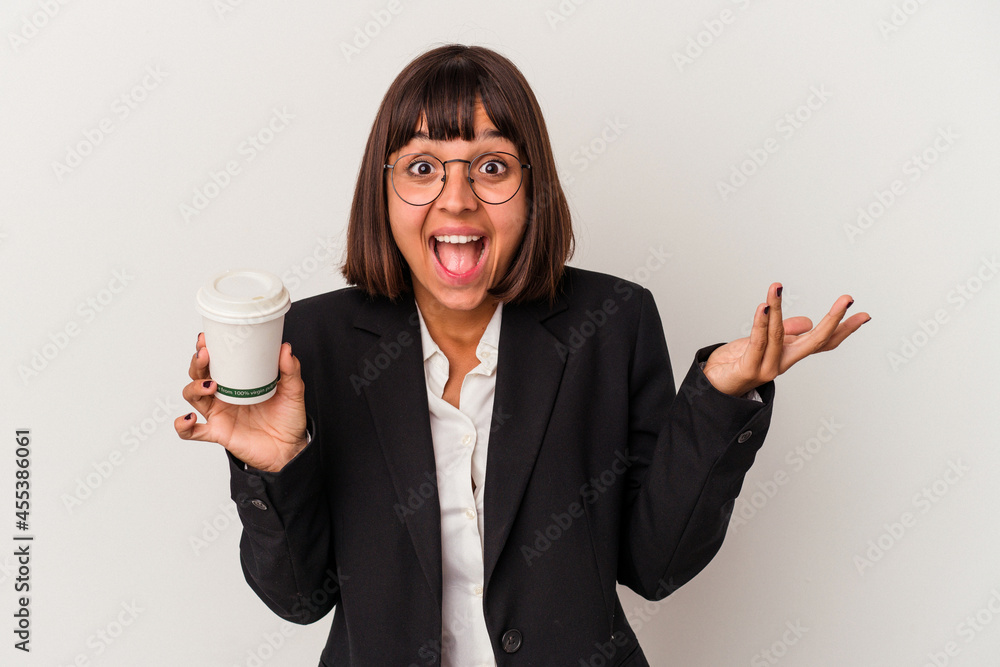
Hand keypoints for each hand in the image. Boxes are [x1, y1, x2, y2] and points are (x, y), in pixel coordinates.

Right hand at [174, 333, 308, 471]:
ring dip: (194, 387)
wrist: (290, 448)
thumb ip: (290, 370)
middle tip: (205, 354)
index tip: (207, 338)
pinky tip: (188, 418)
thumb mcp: (293, 390)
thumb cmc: (288, 418)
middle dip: (197, 363)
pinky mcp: (219, 432)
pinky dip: (183, 426)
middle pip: (198, 374)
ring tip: (210, 384)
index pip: (216, 361)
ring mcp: (219, 413)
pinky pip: (193, 432)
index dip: (207, 349)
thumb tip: (285, 348)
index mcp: (238, 381)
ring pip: (192, 396)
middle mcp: (224, 395)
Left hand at [703, 283, 870, 396]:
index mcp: (790, 354)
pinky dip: (761, 322)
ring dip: (778, 309)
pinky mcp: (749, 369)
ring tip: (777, 287)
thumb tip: (808, 322)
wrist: (715, 385)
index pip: (823, 342)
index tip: (863, 315)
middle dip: (833, 320)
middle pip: (815, 341)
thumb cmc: (738, 362)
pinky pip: (758, 341)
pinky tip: (764, 306)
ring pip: (779, 335)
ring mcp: (768, 367)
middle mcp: (783, 362)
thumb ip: (785, 332)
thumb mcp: (764, 341)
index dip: (843, 329)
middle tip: (847, 299)